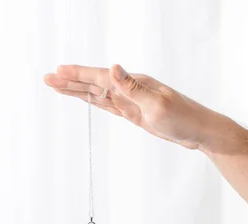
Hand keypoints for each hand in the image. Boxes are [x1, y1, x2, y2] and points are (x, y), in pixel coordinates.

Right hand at [44, 64, 224, 149]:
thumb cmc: (183, 118)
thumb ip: (133, 88)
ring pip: (98, 94)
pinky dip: (94, 101)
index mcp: (135, 84)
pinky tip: (85, 97)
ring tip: (58, 86)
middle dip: (71, 81)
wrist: (199, 132)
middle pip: (94, 83)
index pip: (101, 77)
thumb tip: (114, 68)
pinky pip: (109, 105)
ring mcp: (132, 101)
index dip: (79, 75)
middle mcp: (131, 89)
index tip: (58, 72)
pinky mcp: (134, 113)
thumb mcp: (157, 104)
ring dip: (78, 91)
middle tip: (48, 78)